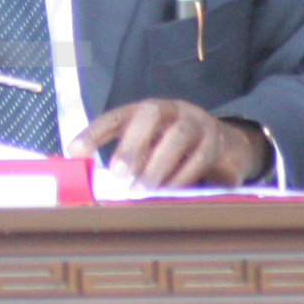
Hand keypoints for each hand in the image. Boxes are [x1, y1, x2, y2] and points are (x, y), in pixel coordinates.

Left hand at [68, 98, 268, 189]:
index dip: (94, 132)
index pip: (117, 116)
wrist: (229, 145)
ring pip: (178, 137)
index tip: (74, 152)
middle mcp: (173, 111)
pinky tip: (171, 193)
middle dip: (132, 143)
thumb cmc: (176, 148)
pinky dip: (184, 177)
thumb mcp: (150, 148)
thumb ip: (126, 161)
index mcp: (148, 110)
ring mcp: (199, 124)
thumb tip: (96, 183)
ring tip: (141, 190)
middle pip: (151, 114)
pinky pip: (201, 159)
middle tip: (118, 173)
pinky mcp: (219, 145)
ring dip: (158, 166)